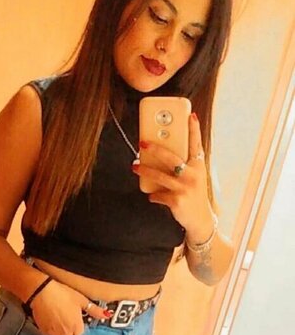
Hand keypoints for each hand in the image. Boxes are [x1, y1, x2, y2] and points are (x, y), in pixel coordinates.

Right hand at [30, 280, 108, 334]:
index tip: (74, 316)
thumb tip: (107, 315)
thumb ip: (95, 311)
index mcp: (77, 328)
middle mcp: (65, 334)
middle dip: (69, 328)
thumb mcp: (82, 300)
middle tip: (65, 314)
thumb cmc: (63, 294)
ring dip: (60, 330)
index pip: (80, 333)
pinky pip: (49, 334)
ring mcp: (53, 333)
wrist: (42, 291)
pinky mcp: (43, 331)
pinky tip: (50, 317)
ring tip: (57, 316)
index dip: (78, 324)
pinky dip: (50, 328)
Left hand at [132, 112, 215, 242]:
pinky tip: (152, 195)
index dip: (194, 129)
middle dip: (155, 148)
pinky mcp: (177, 200)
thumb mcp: (194, 177)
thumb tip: (160, 152)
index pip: (197, 144)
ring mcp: (185, 188)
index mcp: (199, 166)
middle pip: (171, 157)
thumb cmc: (194, 195)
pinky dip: (153, 195)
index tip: (190, 115)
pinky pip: (158, 194)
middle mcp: (193, 175)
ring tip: (135, 167)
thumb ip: (184, 164)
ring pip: (159, 176)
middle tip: (142, 143)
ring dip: (144, 170)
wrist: (200, 220)